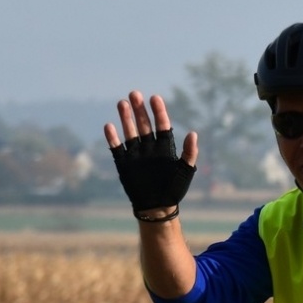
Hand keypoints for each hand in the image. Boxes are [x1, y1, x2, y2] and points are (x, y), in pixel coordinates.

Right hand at [103, 91, 198, 219]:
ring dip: (125, 118)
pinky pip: (117, 148)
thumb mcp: (185, 171)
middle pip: (144, 124)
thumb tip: (193, 133)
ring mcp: (136, 154)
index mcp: (165, 147)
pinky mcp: (124, 163)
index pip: (162, 124)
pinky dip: (113, 138)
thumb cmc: (174, 190)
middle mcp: (150, 147)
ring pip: (130, 132)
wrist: (157, 208)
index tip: (155, 98)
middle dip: (139, 110)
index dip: (158, 111)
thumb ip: (190, 153)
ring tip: (121, 103)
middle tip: (134, 94)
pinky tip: (109, 126)